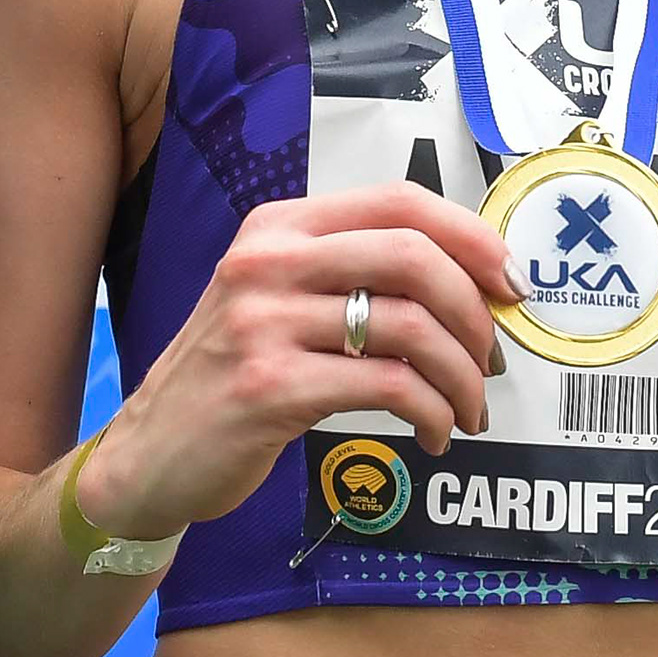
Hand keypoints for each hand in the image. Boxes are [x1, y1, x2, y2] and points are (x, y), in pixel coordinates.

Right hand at [80, 183, 514, 542]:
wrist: (148, 455)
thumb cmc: (230, 378)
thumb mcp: (276, 302)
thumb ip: (351, 277)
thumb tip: (470, 285)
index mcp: (279, 228)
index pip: (399, 201)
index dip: (471, 236)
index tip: (509, 283)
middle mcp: (267, 262)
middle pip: (414, 257)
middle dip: (474, 313)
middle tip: (491, 360)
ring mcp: (263, 323)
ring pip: (410, 328)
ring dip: (461, 377)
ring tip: (468, 409)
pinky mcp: (270, 387)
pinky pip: (388, 387)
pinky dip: (432, 412)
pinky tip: (435, 434)